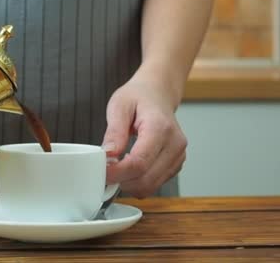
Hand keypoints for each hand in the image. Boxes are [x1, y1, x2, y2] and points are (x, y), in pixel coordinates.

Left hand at [101, 72, 186, 197]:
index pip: (139, 163)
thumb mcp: (119, 106)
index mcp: (160, 128)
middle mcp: (175, 144)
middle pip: (146, 179)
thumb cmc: (138, 97)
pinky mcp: (176, 164)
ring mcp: (178, 155)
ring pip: (151, 186)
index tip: (101, 172)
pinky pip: (155, 183)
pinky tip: (128, 169)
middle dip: (121, 181)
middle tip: (104, 173)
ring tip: (115, 169)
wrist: (157, 94)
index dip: (117, 173)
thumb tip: (108, 155)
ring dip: (129, 184)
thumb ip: (114, 132)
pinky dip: (138, 182)